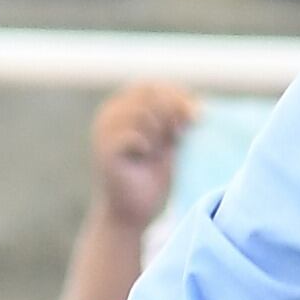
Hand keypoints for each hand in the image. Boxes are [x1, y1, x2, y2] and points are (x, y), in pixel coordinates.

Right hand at [90, 80, 199, 229]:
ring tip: (154, 150)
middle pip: (148, 95)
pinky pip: (135, 136)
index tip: (197, 115)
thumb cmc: (149, 176)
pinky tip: (143, 156)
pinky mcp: (104, 150)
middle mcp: (108, 114)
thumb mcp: (169, 141)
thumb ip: (176, 119)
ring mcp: (102, 131)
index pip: (151, 86)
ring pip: (143, 113)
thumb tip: (197, 105)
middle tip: (178, 136)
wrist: (132, 213)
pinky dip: (147, 145)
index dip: (176, 95)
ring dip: (159, 132)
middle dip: (171, 114)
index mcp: (122, 108)